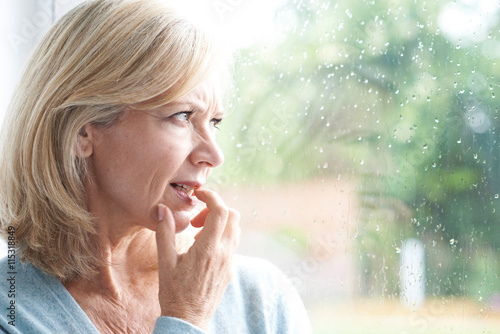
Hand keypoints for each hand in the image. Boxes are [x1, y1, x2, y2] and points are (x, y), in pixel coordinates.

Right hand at [155, 188, 239, 329]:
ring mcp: (230, 262)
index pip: (220, 211)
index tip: (199, 194)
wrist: (188, 320)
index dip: (211, 196)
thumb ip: (164, 232)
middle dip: (216, 209)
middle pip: (233, 216)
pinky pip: (232, 244)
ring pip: (235, 230)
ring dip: (220, 223)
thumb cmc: (174, 293)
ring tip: (197, 234)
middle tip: (196, 219)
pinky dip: (221, 236)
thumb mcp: (166, 262)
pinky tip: (202, 249)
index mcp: (208, 249)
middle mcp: (224, 253)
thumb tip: (161, 209)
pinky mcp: (230, 270)